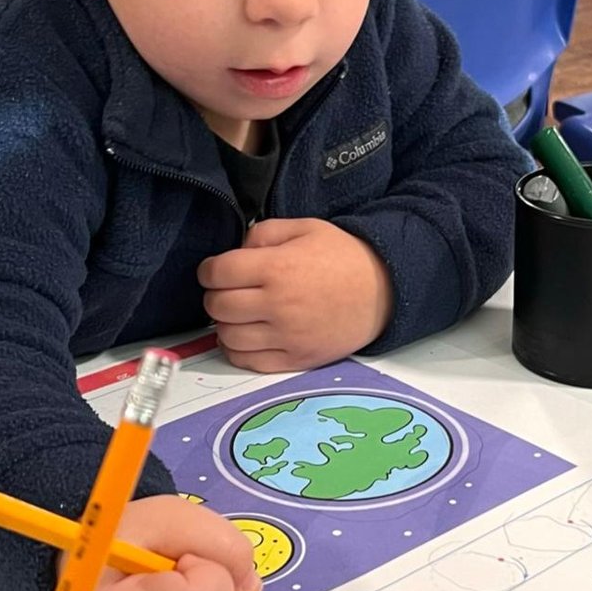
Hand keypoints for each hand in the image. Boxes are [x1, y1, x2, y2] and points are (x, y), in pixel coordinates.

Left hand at [198, 217, 392, 372]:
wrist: (383, 290)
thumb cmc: (343, 257)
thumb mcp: (304, 228)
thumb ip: (262, 234)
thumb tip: (235, 252)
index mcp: (277, 268)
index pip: (218, 273)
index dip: (208, 270)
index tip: (214, 270)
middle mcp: (279, 305)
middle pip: (217, 306)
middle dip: (214, 295)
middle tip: (226, 290)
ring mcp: (287, 336)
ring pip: (228, 337)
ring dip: (225, 324)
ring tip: (238, 313)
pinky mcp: (296, 359)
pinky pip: (248, 362)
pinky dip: (238, 350)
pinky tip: (248, 335)